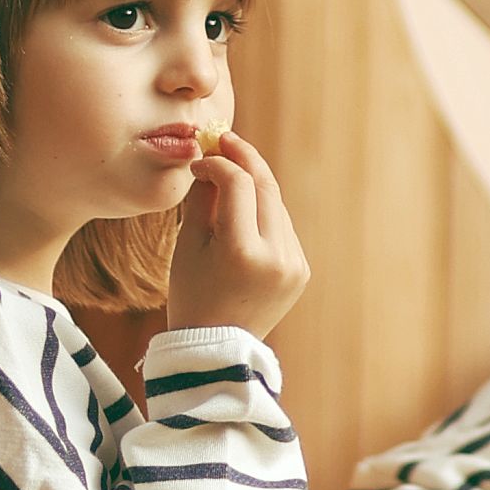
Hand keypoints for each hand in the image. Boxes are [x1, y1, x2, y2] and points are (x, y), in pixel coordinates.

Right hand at [164, 133, 308, 337]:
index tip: (200, 159)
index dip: (218, 162)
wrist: (216, 350)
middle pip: (265, 187)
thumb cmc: (192, 295)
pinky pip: (282, 227)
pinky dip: (264, 212)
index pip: (237, 184)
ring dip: (254, 184)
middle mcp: (277, 257)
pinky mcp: (301, 270)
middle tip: (224, 139)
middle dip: (244, 159)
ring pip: (276, 204)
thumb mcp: (188, 246)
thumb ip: (203, 198)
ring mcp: (294, 264)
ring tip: (230, 169)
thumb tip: (212, 157)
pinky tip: (245, 209)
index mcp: (243, 252)